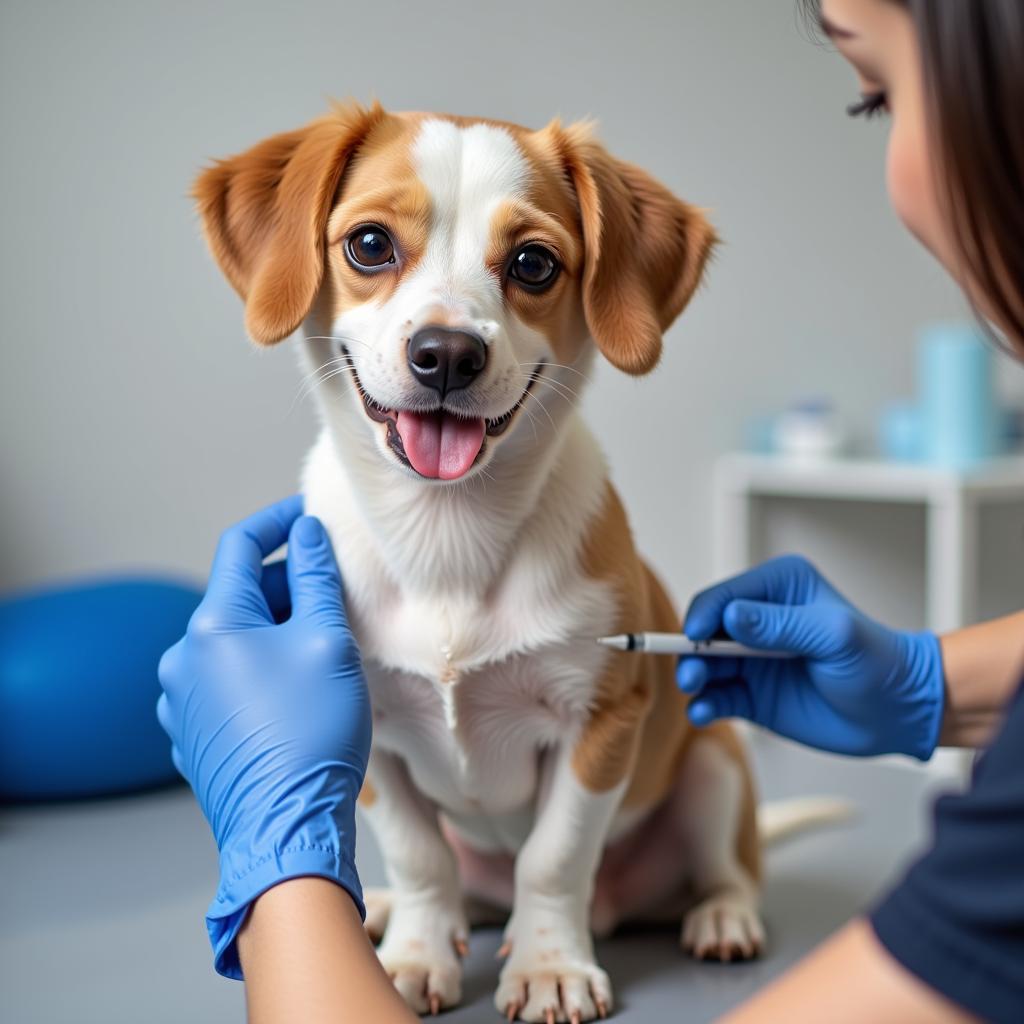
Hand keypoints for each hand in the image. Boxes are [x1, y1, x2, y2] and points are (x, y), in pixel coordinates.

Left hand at [157, 495, 370, 978]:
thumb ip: (317, 578)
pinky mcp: (193, 735)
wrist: (286, 828)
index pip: (241, 547)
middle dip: (289, 587)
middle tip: (338, 593)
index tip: (311, 515)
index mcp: (212, 626)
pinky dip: (262, 669)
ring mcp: (182, 701)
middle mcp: (184, 658)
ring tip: (325, 646)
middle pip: (241, 597)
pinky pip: (229, 681)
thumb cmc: (312, 732)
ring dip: (277, 631)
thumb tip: (307, 532)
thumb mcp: (327, 641)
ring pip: (236, 642)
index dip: (279, 522)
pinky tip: (299, 689)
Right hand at [678, 555, 943, 759]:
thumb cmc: (877, 664)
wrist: (897, 713)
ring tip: (696, 690)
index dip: (704, 616)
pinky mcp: (751, 693)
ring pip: (705, 663)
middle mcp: (758, 619)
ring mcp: (751, 658)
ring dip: (694, 676)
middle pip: (705, 629)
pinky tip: (705, 712)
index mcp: (779, 588)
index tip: (695, 638)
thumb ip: (781, 624)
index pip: (725, 596)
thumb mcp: (835, 636)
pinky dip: (705, 704)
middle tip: (691, 671)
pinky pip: (716, 696)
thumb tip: (730, 617)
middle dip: (692, 648)